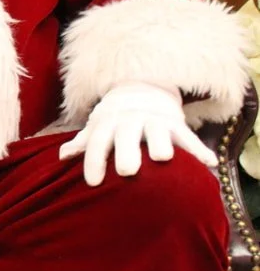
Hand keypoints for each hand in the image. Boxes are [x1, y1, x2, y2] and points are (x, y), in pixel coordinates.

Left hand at [59, 81, 216, 186]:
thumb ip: (82, 143)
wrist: (142, 88)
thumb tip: (61, 157)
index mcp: (108, 123)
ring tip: (163, 158)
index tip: (92, 183)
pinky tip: (209, 163)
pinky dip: (199, 148)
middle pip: (127, 136)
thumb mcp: (97, 127)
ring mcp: (153, 120)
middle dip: (127, 152)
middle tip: (127, 171)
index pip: (98, 142)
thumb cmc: (114, 118)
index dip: (94, 161)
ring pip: (157, 130)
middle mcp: (130, 120)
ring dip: (161, 143)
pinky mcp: (175, 123)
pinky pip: (188, 136)